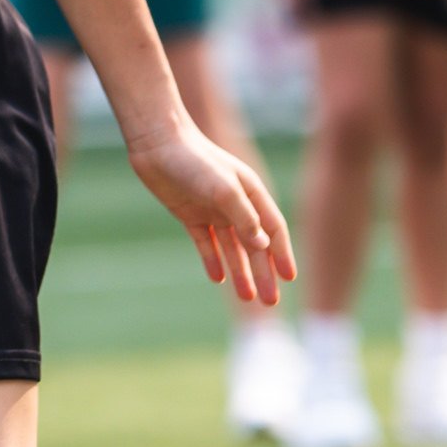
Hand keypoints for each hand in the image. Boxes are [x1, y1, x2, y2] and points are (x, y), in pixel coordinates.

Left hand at [126, 119, 295, 307]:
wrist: (156, 145)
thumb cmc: (194, 161)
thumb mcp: (223, 190)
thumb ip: (244, 217)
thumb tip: (263, 246)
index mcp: (251, 194)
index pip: (273, 229)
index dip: (282, 254)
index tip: (289, 278)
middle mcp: (235, 204)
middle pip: (254, 245)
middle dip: (263, 273)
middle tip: (271, 302)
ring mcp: (212, 211)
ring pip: (231, 248)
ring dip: (240, 272)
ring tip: (248, 297)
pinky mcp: (190, 215)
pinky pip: (206, 243)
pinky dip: (212, 260)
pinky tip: (218, 278)